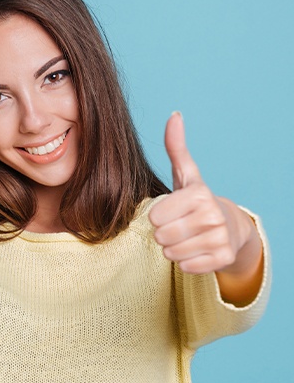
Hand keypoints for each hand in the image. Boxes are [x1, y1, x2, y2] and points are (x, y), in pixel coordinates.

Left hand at [149, 112, 255, 275]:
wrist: (229, 227)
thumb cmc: (196, 201)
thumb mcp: (185, 175)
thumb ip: (176, 148)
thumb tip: (174, 115)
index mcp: (198, 194)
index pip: (154, 216)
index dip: (157, 217)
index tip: (169, 212)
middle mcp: (212, 215)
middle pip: (161, 236)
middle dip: (163, 234)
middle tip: (177, 226)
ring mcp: (220, 238)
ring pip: (172, 253)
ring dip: (173, 248)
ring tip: (185, 237)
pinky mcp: (223, 258)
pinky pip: (186, 267)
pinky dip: (186, 262)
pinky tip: (195, 250)